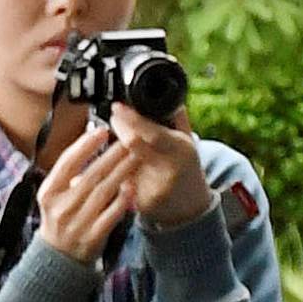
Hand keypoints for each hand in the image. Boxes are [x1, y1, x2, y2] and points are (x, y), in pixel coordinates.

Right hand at [37, 119, 138, 264]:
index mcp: (49, 193)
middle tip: (128, 138)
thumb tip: (90, 139)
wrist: (58, 258)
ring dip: (122, 171)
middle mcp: (62, 207)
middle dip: (111, 154)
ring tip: (135, 155)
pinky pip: (112, 214)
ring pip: (104, 191)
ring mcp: (78, 223)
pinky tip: (133, 186)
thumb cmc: (59, 220)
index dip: (85, 145)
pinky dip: (123, 199)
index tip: (102, 131)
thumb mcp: (53, 196)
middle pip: (90, 175)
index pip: (67, 163)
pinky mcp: (93, 236)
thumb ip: (67, 172)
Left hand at [108, 102, 212, 227]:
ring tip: (111, 139)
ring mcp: (155, 188)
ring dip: (112, 149)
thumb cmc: (186, 168)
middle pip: (133, 146)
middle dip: (118, 129)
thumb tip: (168, 94)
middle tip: (113, 119)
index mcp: (182, 150)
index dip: (131, 119)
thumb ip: (177, 118)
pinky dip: (114, 170)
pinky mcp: (142, 203)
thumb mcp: (187, 142)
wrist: (191, 207)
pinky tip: (111, 165)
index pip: (152, 132)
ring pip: (123, 162)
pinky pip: (121, 181)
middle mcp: (169, 170)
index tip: (117, 107)